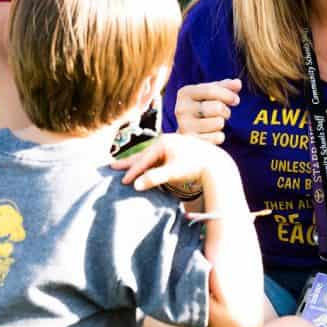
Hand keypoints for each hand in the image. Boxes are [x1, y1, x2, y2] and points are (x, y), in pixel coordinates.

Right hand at [111, 134, 226, 191]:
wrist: (215, 163)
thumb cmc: (194, 167)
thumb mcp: (173, 172)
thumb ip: (154, 178)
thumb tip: (135, 186)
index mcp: (163, 142)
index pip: (143, 159)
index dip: (132, 172)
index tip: (123, 182)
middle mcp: (165, 140)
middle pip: (143, 154)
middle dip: (128, 162)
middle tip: (111, 166)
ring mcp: (171, 145)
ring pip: (150, 156)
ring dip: (138, 163)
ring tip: (123, 167)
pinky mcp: (176, 150)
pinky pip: (157, 158)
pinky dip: (149, 164)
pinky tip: (144, 169)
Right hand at [174, 79, 240, 144]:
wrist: (187, 132)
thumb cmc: (202, 107)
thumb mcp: (211, 94)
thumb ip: (225, 87)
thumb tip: (238, 83)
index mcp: (185, 93)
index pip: (211, 90)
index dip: (228, 95)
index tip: (236, 100)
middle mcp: (181, 109)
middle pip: (218, 107)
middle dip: (225, 111)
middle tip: (221, 114)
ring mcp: (185, 126)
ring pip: (219, 123)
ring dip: (221, 123)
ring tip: (213, 123)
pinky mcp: (193, 142)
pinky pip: (218, 137)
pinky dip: (219, 136)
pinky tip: (210, 134)